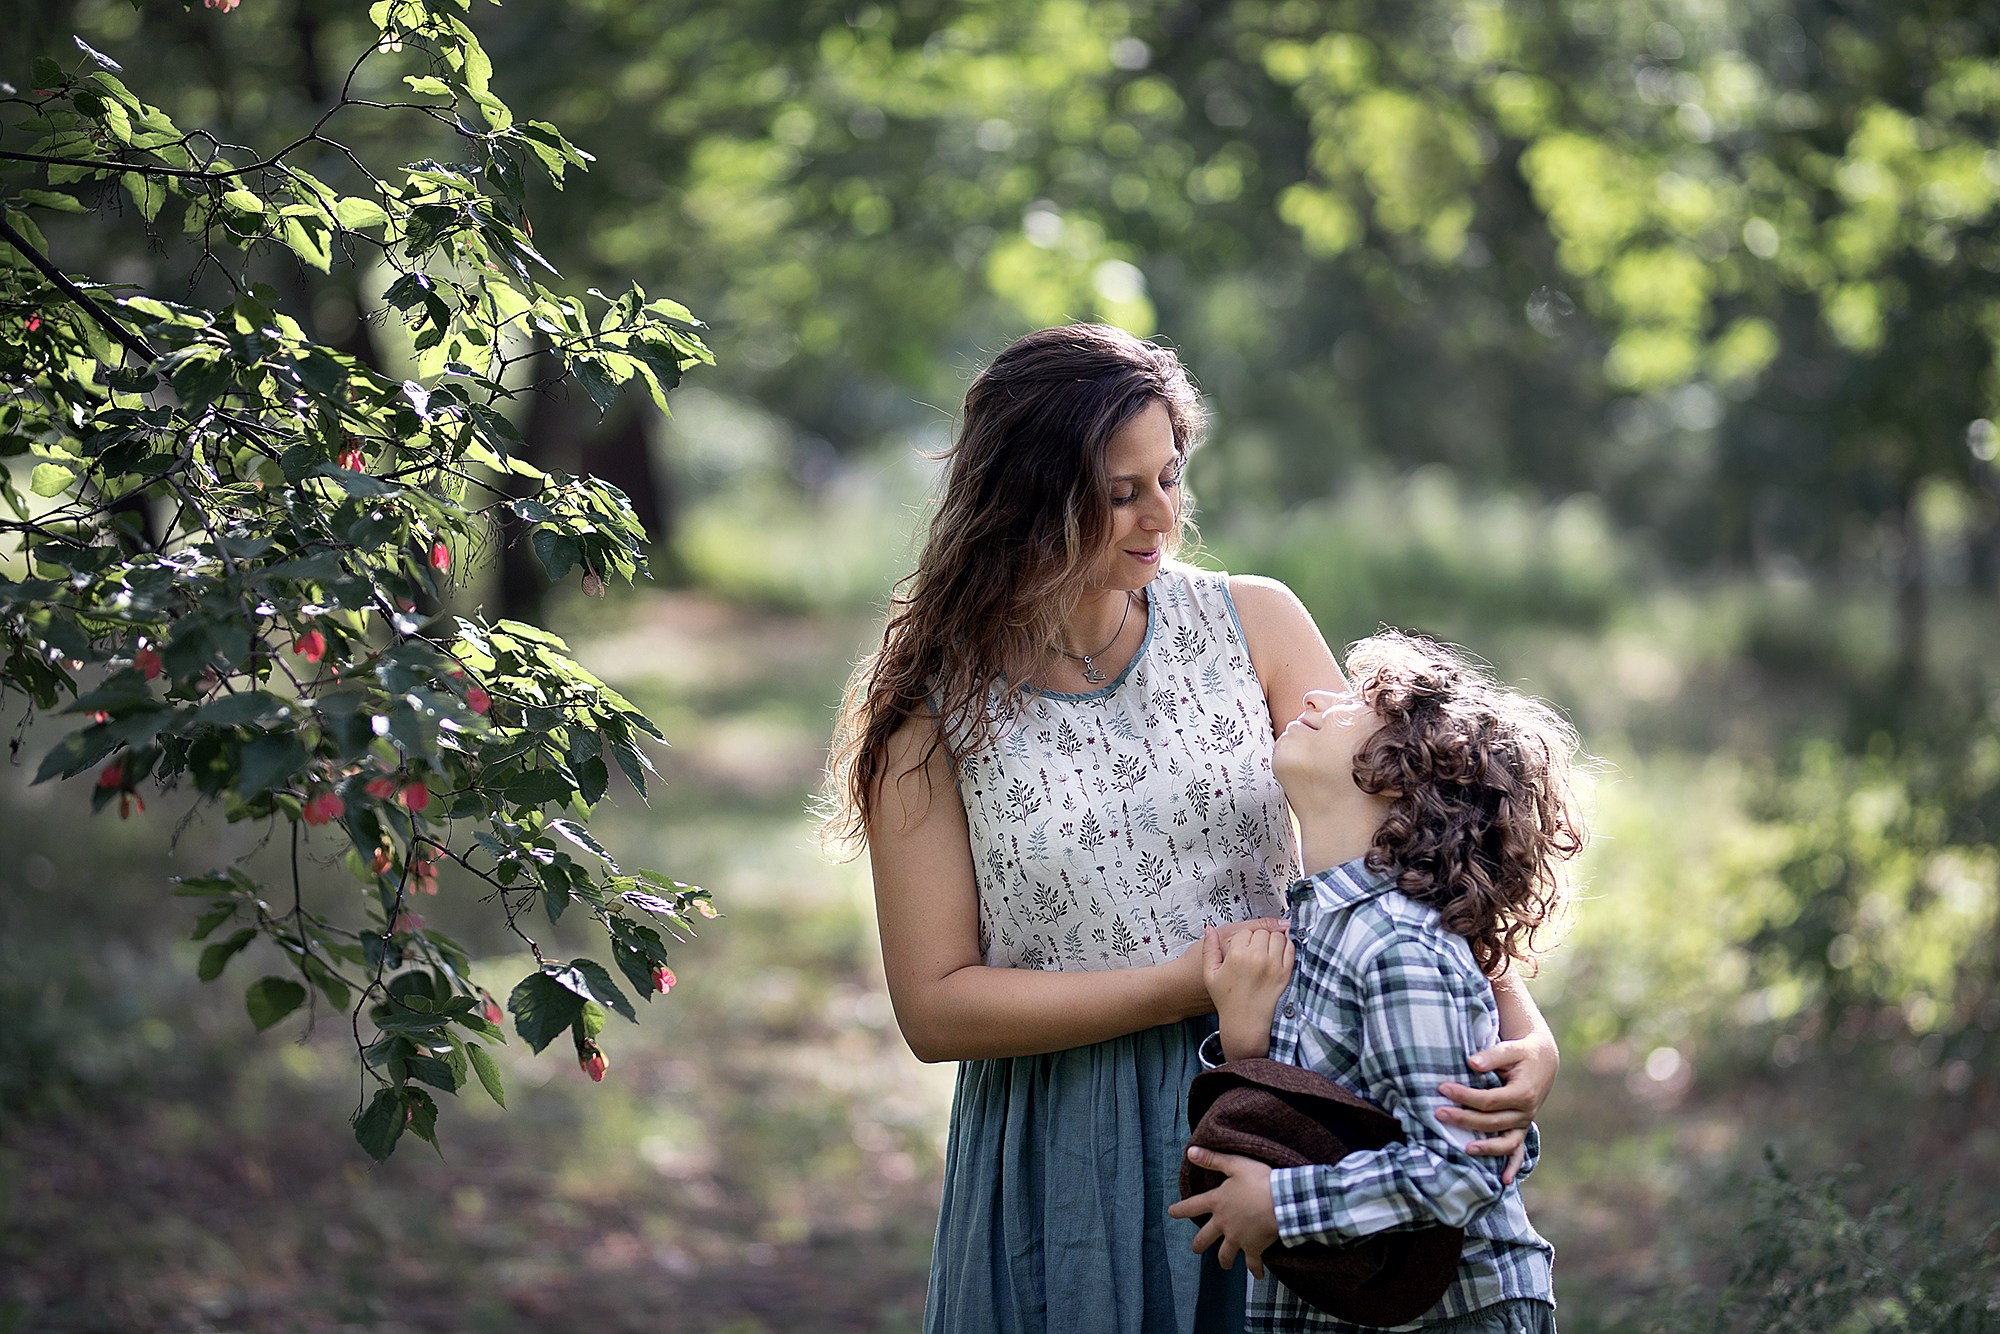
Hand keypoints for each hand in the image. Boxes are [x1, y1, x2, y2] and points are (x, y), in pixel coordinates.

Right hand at [1168, 918, 1288, 1018]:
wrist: (1245, 1023)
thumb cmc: (1227, 1000)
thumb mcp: (1210, 974)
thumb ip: (1209, 949)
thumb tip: (1209, 929)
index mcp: (1236, 955)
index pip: (1245, 931)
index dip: (1243, 939)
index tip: (1242, 948)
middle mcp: (1256, 957)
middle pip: (1262, 932)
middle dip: (1258, 938)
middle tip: (1254, 951)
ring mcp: (1273, 965)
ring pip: (1278, 937)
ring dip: (1273, 941)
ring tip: (1266, 953)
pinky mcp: (1286, 973)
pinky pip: (1290, 949)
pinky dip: (1287, 947)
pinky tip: (1278, 955)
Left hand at [1168, 1147, 1278, 1277]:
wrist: (1281, 1201)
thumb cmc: (1259, 1180)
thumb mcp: (1235, 1164)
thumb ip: (1212, 1159)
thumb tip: (1190, 1152)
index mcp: (1217, 1203)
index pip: (1193, 1206)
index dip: (1180, 1209)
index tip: (1171, 1213)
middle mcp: (1223, 1224)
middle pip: (1204, 1238)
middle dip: (1198, 1244)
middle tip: (1195, 1249)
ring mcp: (1238, 1238)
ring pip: (1225, 1254)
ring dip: (1224, 1260)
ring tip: (1225, 1264)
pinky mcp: (1254, 1248)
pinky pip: (1253, 1263)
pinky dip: (1256, 1271)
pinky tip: (1258, 1276)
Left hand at [1437, 1032, 1557, 1183]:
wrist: (1543, 1060)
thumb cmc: (1523, 1052)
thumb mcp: (1511, 1048)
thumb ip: (1492, 1056)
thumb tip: (1471, 1063)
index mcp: (1522, 1093)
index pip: (1488, 1100)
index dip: (1465, 1096)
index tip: (1442, 1088)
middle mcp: (1525, 1112)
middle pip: (1492, 1122)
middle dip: (1464, 1120)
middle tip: (1438, 1113)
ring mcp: (1524, 1123)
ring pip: (1505, 1142)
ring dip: (1485, 1148)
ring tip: (1464, 1149)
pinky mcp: (1521, 1128)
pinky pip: (1518, 1151)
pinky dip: (1512, 1165)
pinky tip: (1503, 1180)